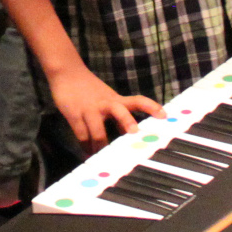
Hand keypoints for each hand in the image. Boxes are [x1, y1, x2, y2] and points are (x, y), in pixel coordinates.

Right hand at [47, 64, 165, 153]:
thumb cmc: (90, 88)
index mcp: (116, 100)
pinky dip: (86, 147)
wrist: (67, 71)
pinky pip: (82, 135)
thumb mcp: (107, 100)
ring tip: (103, 160)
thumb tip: (131, 135)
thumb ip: (118, 117)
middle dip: (127, 123)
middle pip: (120, 111)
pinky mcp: (74, 114)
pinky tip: (88, 154)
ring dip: (101, 148)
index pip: (137, 101)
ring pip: (98, 132)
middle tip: (134, 134)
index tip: (164, 116)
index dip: (151, 107)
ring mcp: (90, 109)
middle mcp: (105, 104)